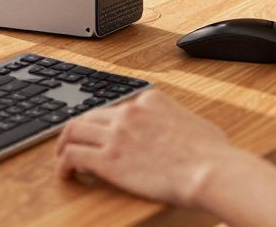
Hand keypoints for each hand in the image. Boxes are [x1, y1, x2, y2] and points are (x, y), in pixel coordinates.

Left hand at [55, 89, 236, 206]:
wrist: (211, 171)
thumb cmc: (213, 154)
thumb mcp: (196, 124)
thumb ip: (180, 121)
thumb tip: (184, 130)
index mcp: (150, 101)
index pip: (119, 107)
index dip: (109, 122)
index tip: (105, 133)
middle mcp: (129, 112)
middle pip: (90, 115)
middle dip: (80, 128)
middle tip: (74, 142)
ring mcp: (116, 134)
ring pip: (74, 131)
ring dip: (64, 143)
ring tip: (62, 156)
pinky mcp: (108, 159)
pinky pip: (72, 156)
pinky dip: (63, 164)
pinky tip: (65, 174)